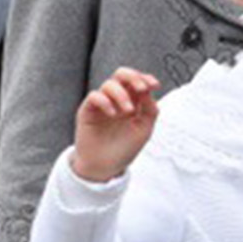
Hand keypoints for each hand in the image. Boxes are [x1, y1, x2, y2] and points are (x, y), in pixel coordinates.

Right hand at [70, 67, 161, 181]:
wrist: (105, 166)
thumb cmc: (124, 149)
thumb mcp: (144, 129)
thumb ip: (150, 110)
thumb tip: (148, 91)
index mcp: (132, 102)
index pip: (137, 81)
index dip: (146, 78)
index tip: (154, 85)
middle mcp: (116, 100)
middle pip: (121, 75)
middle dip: (132, 77)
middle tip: (140, 88)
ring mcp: (102, 104)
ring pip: (109, 84)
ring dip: (121, 94)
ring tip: (127, 111)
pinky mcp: (88, 110)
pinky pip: (94, 96)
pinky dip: (105, 102)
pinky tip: (113, 114)